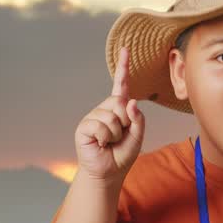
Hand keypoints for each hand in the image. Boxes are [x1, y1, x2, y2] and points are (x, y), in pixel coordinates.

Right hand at [75, 47, 145, 185]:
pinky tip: (101, 144)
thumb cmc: (122, 154)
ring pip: (112, 116)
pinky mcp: (84, 126)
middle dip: (126, 121)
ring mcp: (93, 116)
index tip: (126, 49)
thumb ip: (138, 120)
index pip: (121, 85)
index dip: (123, 67)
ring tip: (110, 142)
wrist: (108, 173)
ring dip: (116, 133)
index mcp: (118, 109)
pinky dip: (105, 137)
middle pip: (120, 102)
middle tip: (120, 136)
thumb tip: (130, 101)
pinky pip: (100, 125)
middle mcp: (104, 109)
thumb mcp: (137, 137)